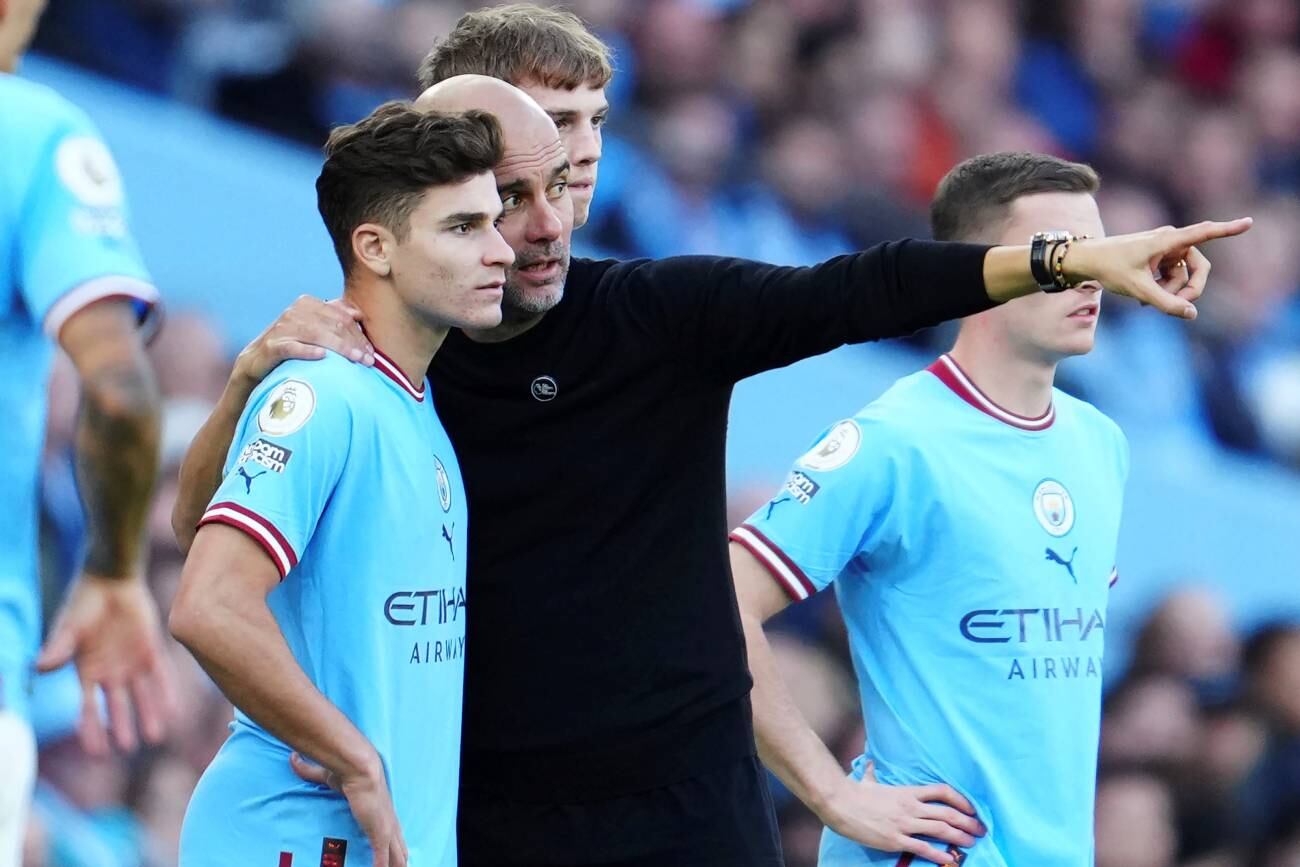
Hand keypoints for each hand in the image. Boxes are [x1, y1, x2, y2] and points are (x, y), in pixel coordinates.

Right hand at [36, 574, 177, 754]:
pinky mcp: (152, 650)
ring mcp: (132, 663)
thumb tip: (40, 667)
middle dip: (122, 727)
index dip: (92, 730)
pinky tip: (174, 710)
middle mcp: (111, 673)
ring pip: (142, 696)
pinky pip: (161, 675)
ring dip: (149, 715)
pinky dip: (167, 692)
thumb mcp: (70, 628)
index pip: (88, 709)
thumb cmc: (84, 604)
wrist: (112, 580)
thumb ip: (59, 648)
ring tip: (155, 737)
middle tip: (129, 748)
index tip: (97, 753)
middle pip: (117, 707)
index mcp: (87, 673)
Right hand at [232, 296, 372, 385]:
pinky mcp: (271, 346)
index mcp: (307, 304)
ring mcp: (282, 328)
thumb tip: (358, 314)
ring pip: (316, 335)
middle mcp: (294, 312)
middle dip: (353, 342)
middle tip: (369, 360)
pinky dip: (307, 351)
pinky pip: (292, 347)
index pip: (340, 317)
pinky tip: (322, 356)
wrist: (256, 361)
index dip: (358, 334)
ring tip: (355, 360)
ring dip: (339, 347)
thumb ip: (333, 317)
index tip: (371, 352)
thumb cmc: (292, 344)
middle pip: (332, 325)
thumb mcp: (313, 328)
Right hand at [291, 751, 407, 866]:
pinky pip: (382, 859)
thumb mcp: (328, 775)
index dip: (392, 841)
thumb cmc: (347, 770)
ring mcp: (386, 828)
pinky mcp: (380, 835)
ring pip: (396, 855)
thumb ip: (309, 770)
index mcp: (381, 809)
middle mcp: (388, 820)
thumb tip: (293, 759)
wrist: (359, 767)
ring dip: (394, 865)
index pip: (391, 830)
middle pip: (399, 846)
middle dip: (398, 859)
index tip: (390, 849)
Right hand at [817, 761, 984, 864]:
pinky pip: (923, 848)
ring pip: (940, 830)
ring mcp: (905, 824)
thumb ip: (873, 773)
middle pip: (947, 813)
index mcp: (907, 792)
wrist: (841, 804)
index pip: (942, 792)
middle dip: (967, 823)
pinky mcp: (896, 839)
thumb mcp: (867, 781)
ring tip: (972, 843)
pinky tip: (950, 861)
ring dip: (960, 837)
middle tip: (980, 830)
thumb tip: (871, 763)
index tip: (971, 809)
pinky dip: (939, 855)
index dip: (961, 800)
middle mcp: (911, 807)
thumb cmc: (854, 793)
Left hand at [1064, 218, 1252, 319]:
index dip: (1227, 229)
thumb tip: (1192, 314)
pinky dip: (1162, 290)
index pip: (1203, 233)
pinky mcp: (1159, 258)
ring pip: (1184, 276)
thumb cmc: (1109, 268)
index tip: (1249, 222)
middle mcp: (1170, 240)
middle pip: (1199, 267)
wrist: (1085, 261)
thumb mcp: (1138, 289)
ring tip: (1147, 303)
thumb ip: (1165, 303)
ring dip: (1171, 292)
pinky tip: (1144, 300)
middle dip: (1190, 289)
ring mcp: (1165, 249)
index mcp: (1167, 240)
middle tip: (1178, 307)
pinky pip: (1172, 277)